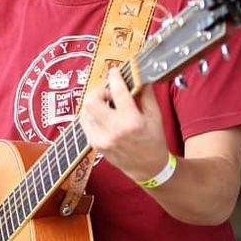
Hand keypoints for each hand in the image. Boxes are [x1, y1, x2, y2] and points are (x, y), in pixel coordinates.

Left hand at [79, 67, 169, 182]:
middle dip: (98, 91)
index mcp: (132, 122)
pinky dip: (92, 116)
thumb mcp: (156, 117)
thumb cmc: (154, 141)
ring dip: (94, 104)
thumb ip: (147, 95)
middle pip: (91, 101)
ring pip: (85, 112)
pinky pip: (85, 123)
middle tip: (108, 93)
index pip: (118, 92)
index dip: (114, 77)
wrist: (148, 168)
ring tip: (106, 105)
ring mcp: (102, 139)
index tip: (114, 72)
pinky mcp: (95, 145)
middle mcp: (114, 130)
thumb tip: (140, 77)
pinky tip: (103, 116)